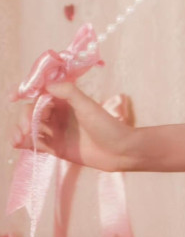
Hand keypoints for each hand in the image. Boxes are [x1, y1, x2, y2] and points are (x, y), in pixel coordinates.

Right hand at [10, 82, 133, 172]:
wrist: (119, 151)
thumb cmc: (106, 125)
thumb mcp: (87, 105)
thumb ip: (67, 92)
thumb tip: (45, 85)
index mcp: (64, 100)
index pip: (39, 93)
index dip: (24, 92)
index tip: (12, 97)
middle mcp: (58, 114)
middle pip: (31, 112)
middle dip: (24, 119)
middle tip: (25, 129)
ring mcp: (56, 131)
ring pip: (30, 128)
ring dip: (21, 131)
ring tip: (19, 139)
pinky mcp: (56, 148)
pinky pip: (36, 143)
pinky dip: (25, 143)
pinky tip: (20, 144)